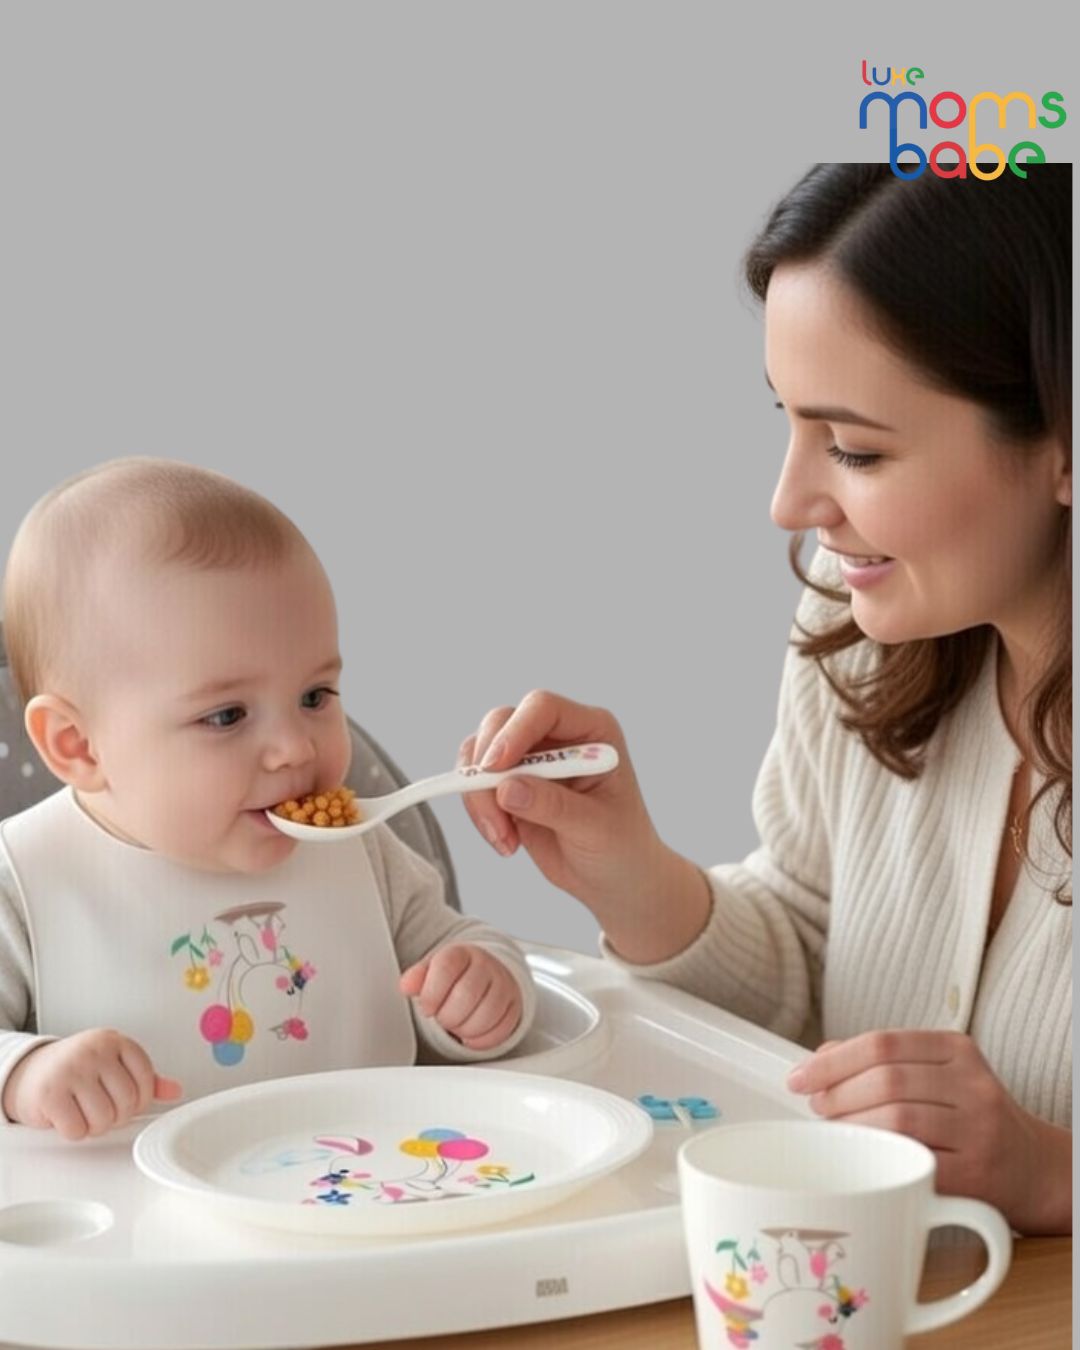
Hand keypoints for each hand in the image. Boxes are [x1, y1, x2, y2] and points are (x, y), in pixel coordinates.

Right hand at [1, 1029, 181, 1139]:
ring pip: (103, 1118)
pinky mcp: (50, 1093)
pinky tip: (68, 1117)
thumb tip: (175, 1091)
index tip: (127, 1101)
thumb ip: (144, 1078)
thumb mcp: (113, 1065)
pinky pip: (77, 1129)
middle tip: (102, 1109)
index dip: (139, 1100)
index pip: (146, 1079)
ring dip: (95, 1126)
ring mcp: (71, 1070)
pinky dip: (75, 1131)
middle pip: (126, 1102)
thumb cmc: (77, 1069)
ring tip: (85, 1112)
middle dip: (116, 1116)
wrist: (31, 1071)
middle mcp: (94, 1051)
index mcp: (115, 1041)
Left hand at [399, 944, 522, 1051]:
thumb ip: (417, 977)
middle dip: (447, 1016)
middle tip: (442, 1017)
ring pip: (485, 1016)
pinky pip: (500, 1031)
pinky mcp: (515, 1007)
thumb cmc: (455, 976)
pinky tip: (471, 1031)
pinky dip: (480, 1039)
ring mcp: (504, 986)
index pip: (446, 968)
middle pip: (466, 996)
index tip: (426, 1007)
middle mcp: (486, 966)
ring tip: (457, 1023)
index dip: (431, 994)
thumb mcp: (431, 970)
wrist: (486, 973)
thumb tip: (406, 985)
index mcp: (461, 953)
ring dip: (464, 1029)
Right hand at [460, 690, 710, 962]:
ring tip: (504, 839)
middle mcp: (558, 735)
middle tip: (493, 814)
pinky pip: (475, 783)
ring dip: (479, 796)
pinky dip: (479, 811)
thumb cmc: (620, 846)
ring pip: (480, 752)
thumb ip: (552, 805)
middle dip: (486, 767)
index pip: (543, 708)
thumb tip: (505, 789)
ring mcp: (530, 758)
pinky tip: (506, 843)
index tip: (495, 768)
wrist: (615, 878)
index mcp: (591, 730)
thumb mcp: (594, 828)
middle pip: (501, 723)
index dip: (514, 731)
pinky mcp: (509, 784)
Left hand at [788, 1029, 1071, 1233]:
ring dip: (851, 1125)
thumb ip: (880, 1061)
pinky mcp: (978, 1174)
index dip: (831, 1061)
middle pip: (886, 1079)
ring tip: (835, 1131)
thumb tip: (820, 1058)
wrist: (1033, 1167)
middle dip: (836, 1094)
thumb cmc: (966, 1117)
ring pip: (897, 1118)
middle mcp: (972, 1083)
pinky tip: (865, 1157)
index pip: (882, 1043)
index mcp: (956, 1048)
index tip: (800, 1077)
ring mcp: (978, 1128)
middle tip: (817, 1108)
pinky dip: (880, 1157)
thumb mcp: (935, 1073)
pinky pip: (915, 1160)